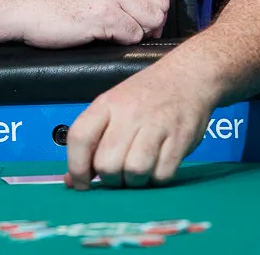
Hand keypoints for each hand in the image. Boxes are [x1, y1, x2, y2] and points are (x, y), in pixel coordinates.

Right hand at [13, 0, 168, 47]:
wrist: (23, 8)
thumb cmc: (50, 1)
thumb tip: (139, 6)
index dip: (154, 6)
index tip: (143, 20)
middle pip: (160, 2)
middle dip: (153, 22)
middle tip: (136, 33)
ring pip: (152, 19)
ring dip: (141, 33)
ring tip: (120, 36)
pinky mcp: (103, 15)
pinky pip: (133, 35)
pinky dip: (125, 42)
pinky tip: (106, 39)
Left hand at [63, 60, 214, 189]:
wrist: (188, 75)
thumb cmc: (145, 96)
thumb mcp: (113, 107)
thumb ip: (92, 141)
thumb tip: (71, 181)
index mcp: (106, 104)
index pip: (79, 137)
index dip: (76, 167)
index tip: (80, 184)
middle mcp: (129, 113)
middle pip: (107, 164)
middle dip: (110, 179)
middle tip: (117, 174)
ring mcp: (156, 125)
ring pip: (134, 172)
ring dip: (134, 182)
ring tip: (138, 172)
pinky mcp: (180, 138)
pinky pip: (162, 174)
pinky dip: (157, 179)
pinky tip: (157, 167)